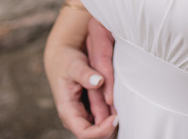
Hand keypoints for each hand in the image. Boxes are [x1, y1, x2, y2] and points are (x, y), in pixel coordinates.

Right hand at [44, 3, 116, 137]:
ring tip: (125, 110)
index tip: (116, 117)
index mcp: (67, 111)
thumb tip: (98, 81)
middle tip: (125, 114)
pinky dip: (112, 116)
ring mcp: (82, 115)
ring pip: (100, 129)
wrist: (63, 57)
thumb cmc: (66, 61)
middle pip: (95, 135)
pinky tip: (122, 107)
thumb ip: (85, 74)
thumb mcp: (74, 65)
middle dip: (110, 129)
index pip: (84, 133)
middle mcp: (74, 117)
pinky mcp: (90, 110)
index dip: (101, 130)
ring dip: (112, 124)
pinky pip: (102, 120)